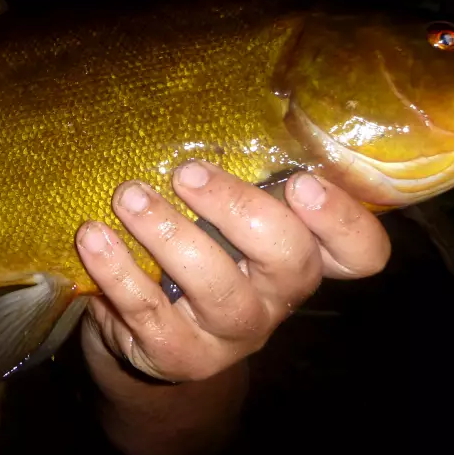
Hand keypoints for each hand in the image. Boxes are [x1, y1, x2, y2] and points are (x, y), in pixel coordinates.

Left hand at [77, 159, 390, 382]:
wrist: (152, 334)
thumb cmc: (197, 248)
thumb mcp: (225, 217)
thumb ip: (237, 177)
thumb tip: (212, 98)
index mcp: (303, 254)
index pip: (360, 252)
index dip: (342, 221)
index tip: (300, 181)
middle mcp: (278, 297)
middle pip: (290, 260)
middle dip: (239, 209)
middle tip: (185, 172)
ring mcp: (233, 333)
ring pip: (217, 288)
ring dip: (169, 234)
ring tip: (128, 195)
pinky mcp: (181, 356)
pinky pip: (151, 315)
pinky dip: (119, 271)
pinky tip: (93, 236)